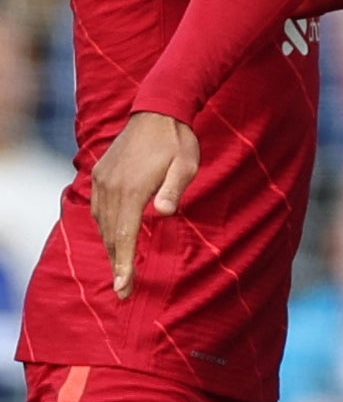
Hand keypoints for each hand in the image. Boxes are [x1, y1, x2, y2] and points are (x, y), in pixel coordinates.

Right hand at [92, 112, 199, 298]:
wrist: (159, 111)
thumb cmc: (179, 142)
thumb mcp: (186, 166)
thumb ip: (174, 190)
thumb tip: (163, 214)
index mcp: (132, 190)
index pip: (125, 236)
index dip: (124, 265)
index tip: (123, 288)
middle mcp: (111, 187)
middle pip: (111, 235)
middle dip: (117, 264)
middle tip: (123, 290)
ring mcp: (102, 180)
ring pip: (102, 223)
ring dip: (111, 246)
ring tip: (121, 268)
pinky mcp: (100, 174)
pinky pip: (98, 208)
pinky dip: (105, 226)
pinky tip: (114, 235)